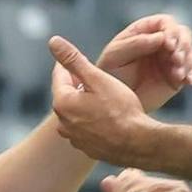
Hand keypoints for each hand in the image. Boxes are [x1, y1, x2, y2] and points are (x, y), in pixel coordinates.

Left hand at [49, 36, 157, 164]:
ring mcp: (74, 139)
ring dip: (85, 103)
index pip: (59, 75)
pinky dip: (92, 120)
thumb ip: (74, 60)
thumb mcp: (98, 79)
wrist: (137, 143)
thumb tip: (53, 42)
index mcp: (62, 103)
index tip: (79, 58)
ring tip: (105, 99)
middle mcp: (63, 124)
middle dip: (78, 85)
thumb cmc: (120, 109)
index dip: (70, 64)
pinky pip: (85, 128)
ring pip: (76, 113)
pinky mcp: (87, 149)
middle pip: (67, 95)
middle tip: (97, 78)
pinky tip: (109, 117)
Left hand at [96, 14, 191, 116]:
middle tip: (176, 59)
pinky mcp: (177, 77)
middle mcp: (162, 42)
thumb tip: (161, 37)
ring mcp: (171, 59)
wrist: (112, 101)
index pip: (165, 23)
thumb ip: (136, 43)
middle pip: (183, 34)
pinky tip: (188, 81)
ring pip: (190, 52)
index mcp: (146, 31)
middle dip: (183, 44)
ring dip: (188, 60)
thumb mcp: (116, 55)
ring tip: (178, 74)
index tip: (168, 44)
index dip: (171, 30)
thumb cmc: (110, 73)